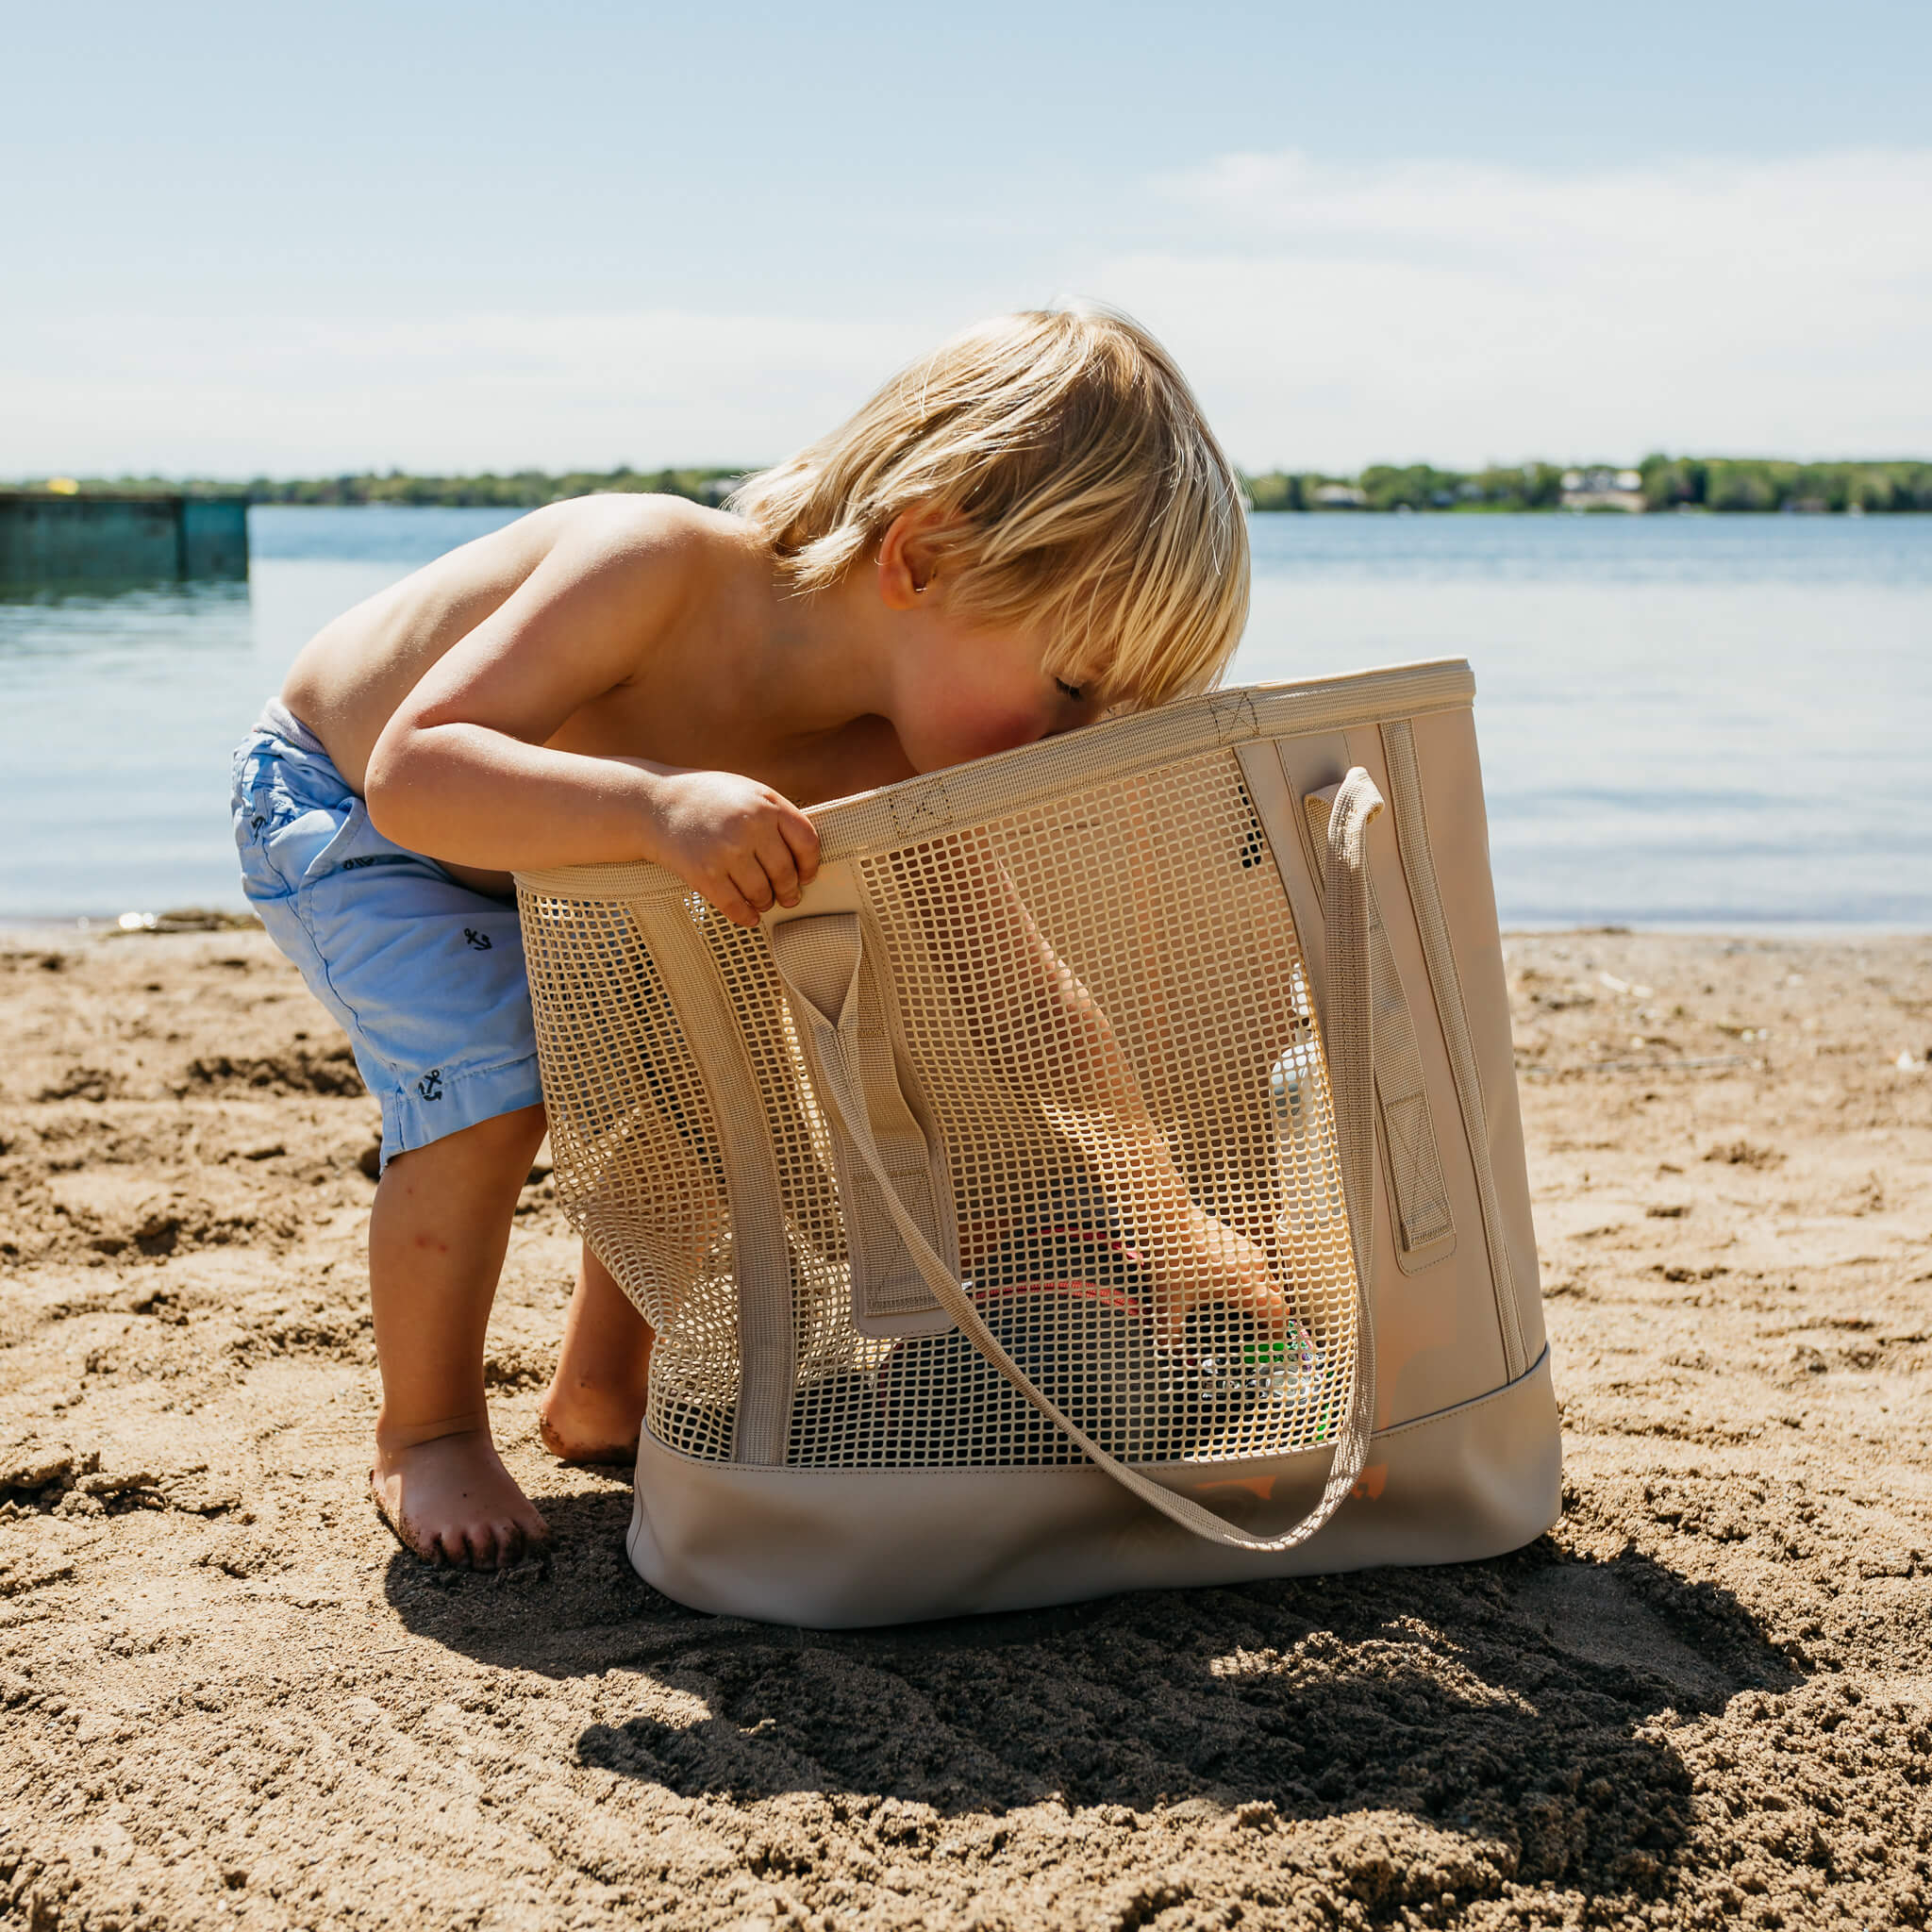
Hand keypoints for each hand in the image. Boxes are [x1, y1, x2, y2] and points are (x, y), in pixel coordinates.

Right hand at [644, 769, 820, 927]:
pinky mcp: (705, 874)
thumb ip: (775, 815)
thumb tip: (804, 856)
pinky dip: (746, 916)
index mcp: (767, 804)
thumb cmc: (706, 797)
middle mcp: (750, 826)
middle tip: (789, 897)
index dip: (810, 865)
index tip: (806, 875)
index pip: (806, 842)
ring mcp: (727, 851)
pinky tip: (749, 916)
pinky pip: (735, 906)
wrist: (653, 804)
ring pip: (762, 893)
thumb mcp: (747, 791)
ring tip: (764, 902)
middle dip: (789, 890)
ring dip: (766, 903)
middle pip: (785, 872)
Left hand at [1142, 1203, 1292, 1347]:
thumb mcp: (1171, 1302)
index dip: (1276, 1330)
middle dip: (1267, 1314)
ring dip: (1258, 1293)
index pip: (1278, 1313)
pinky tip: (1224, 1281)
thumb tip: (1168, 1347)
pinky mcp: (1241, 1240)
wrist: (1168, 1221)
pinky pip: (1254, 1265)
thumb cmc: (1173, 1258)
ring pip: (1266, 1279)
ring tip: (1235, 1303)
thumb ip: (1170, 1331)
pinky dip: (1248, 1277)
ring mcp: (1249, 1251)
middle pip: (1276, 1297)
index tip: (1268, 1340)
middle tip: (1251, 1326)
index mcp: (1245, 1285)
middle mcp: (1253, 1267)